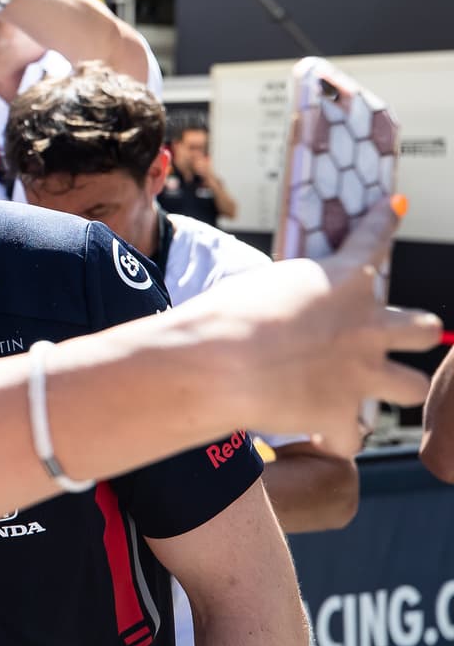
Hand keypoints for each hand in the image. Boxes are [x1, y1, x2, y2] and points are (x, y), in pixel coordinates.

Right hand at [185, 197, 439, 453]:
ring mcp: (361, 374)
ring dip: (394, 388)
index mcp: (342, 280)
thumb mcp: (257, 287)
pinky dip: (337, 438)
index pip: (372, 238)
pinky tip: (324, 437)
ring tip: (371, 392)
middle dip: (414, 332)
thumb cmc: (225, 316)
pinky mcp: (341, 414)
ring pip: (411, 386)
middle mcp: (365, 326)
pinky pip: (352, 438)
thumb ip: (285, 298)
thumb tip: (280, 315)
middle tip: (392, 335)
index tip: (396, 206)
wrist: (222, 360)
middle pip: (423, 328)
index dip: (385, 221)